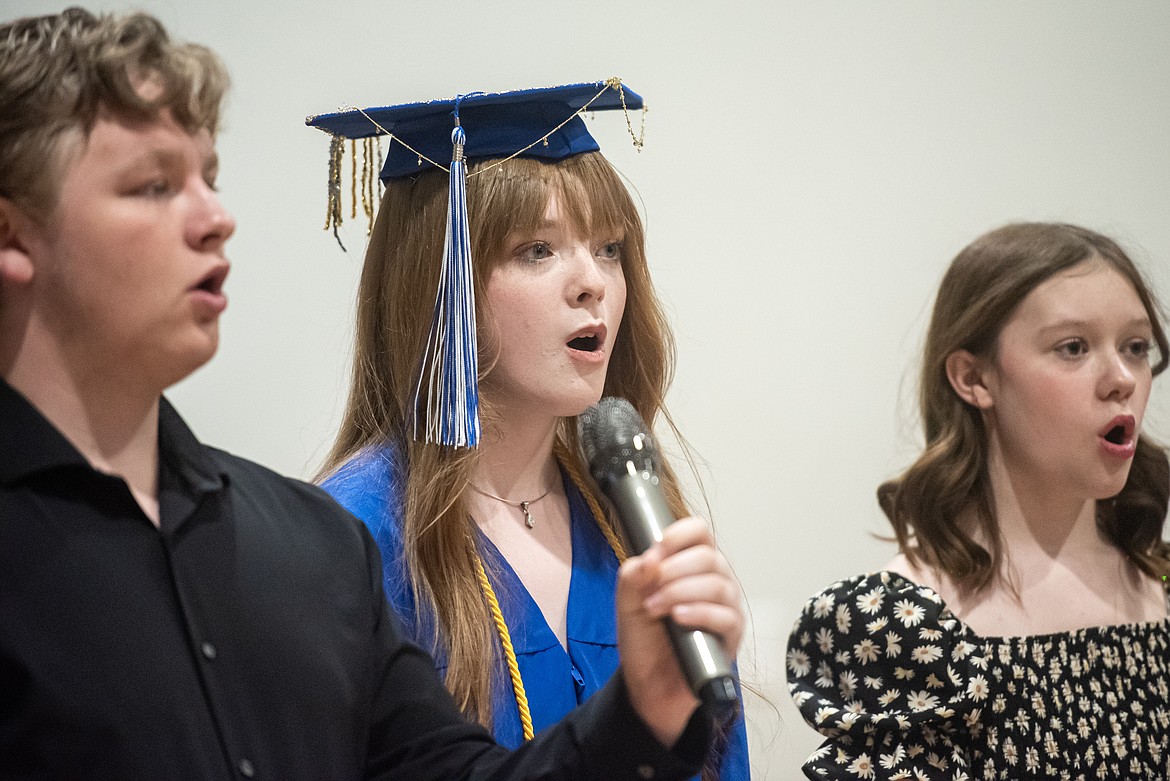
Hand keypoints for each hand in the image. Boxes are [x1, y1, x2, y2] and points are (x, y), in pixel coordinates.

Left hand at [615, 516, 742, 745]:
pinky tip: (677, 618)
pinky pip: (726, 617)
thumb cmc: (645, 640)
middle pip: (709, 556)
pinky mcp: (731, 637)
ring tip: (655, 608)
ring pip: (718, 584)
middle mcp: (715, 581)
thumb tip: (647, 559)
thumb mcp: (627, 604)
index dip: (679, 535)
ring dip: (681, 592)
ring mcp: (726, 608)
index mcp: (691, 566)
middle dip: (674, 570)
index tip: (656, 550)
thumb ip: (632, 578)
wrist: (648, 685)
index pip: (699, 532)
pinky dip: (699, 613)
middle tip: (650, 589)